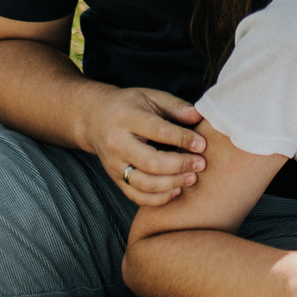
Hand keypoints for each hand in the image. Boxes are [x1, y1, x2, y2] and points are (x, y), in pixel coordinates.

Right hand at [80, 86, 206, 204]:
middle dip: (180, 166)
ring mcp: (114, 164)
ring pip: (144, 183)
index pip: (159, 132)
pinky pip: (136, 196)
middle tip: (201, 164)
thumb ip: (175, 106)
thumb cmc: (128, 106)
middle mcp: (117, 143)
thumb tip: (199, 116)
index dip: (183, 139)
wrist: (94, 119)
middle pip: (151, 163)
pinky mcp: (114, 179)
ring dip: (172, 184)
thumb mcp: (150, 97)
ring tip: (192, 178)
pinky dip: (158, 199)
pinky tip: (175, 190)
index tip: (202, 144)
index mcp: (126, 118)